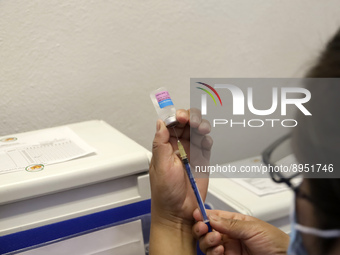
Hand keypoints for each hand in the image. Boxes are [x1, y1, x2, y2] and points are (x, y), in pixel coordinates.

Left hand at [150, 108, 212, 225]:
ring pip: (197, 130)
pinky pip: (206, 143)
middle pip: (186, 123)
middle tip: (192, 122)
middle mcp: (177, 146)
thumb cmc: (165, 194)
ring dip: (201, 124)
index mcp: (164, 146)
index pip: (170, 124)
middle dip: (191, 117)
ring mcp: (191, 152)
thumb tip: (160, 123)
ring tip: (201, 129)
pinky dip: (207, 138)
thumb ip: (160, 144)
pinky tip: (205, 142)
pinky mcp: (202, 160)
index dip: (176, 117)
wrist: (179, 213)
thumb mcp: (160, 167)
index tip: (180, 118)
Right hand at [192, 209, 289, 254]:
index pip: (214, 216)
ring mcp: (228, 249)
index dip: (203, 215)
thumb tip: (212, 217)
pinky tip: (220, 251)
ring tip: (216, 241)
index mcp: (235, 223)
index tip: (197, 215)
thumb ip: (231, 224)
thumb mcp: (253, 228)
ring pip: (207, 244)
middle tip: (204, 228)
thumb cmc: (276, 242)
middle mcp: (229, 236)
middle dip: (202, 229)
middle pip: (206, 231)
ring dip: (207, 241)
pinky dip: (212, 253)